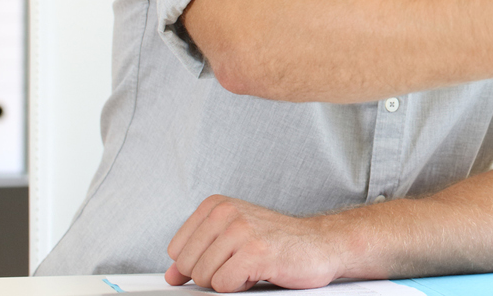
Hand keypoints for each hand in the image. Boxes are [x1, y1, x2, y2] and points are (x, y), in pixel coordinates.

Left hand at [165, 195, 343, 291]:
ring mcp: (241, 230)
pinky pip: (223, 285)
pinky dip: (241, 286)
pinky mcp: (255, 252)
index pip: (176, 250)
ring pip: (203, 277)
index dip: (198, 264)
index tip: (223, 257)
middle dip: (212, 274)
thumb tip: (172, 275)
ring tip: (252, 265)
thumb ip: (198, 254)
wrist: (320, 244)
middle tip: (240, 263)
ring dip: (228, 280)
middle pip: (188, 265)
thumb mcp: (231, 239)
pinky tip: (259, 271)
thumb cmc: (277, 242)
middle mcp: (227, 213)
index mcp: (216, 205)